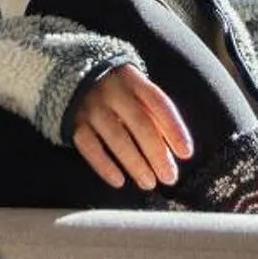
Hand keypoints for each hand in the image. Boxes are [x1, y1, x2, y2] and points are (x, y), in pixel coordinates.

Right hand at [72, 66, 193, 191]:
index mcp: (134, 79)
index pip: (159, 104)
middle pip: (140, 124)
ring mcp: (91, 106)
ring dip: (135, 164)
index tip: (186, 153)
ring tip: (149, 183)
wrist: (71, 76)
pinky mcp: (74, 123)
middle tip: (169, 177)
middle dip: (157, 154)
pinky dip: (105, 166)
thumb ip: (153, 113)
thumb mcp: (135, 90)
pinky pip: (90, 148)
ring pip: (117, 138)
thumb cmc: (117, 91)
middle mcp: (113, 90)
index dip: (174, 129)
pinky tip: (119, 181)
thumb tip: (175, 149)